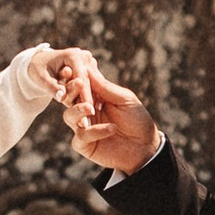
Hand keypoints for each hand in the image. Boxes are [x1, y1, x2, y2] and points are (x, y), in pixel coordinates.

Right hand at [57, 52, 159, 179]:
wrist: (146, 147)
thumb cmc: (137, 120)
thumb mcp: (125, 99)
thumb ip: (105, 88)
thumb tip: (87, 68)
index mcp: (94, 97)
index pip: (79, 85)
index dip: (75, 77)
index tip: (74, 68)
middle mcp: (85, 111)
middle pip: (68, 99)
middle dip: (71, 90)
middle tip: (78, 84)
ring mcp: (84, 128)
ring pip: (68, 116)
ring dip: (77, 110)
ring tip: (91, 108)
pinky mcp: (85, 145)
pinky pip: (81, 137)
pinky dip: (95, 131)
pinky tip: (111, 128)